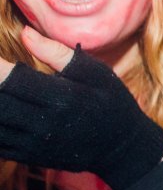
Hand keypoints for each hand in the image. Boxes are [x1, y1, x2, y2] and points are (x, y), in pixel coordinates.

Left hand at [0, 28, 162, 189]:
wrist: (123, 148)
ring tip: (4, 92)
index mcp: (62, 98)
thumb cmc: (111, 103)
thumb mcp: (96, 73)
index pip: (11, 79)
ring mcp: (34, 144)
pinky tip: (5, 108)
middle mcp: (44, 124)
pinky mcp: (28, 156)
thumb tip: (24, 33)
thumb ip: (58, 53)